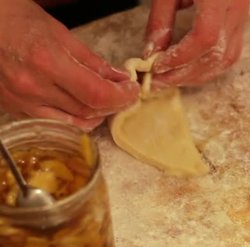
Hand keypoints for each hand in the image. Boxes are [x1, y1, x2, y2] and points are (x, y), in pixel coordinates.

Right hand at [0, 0, 139, 130]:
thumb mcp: (58, 32)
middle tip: (124, 95)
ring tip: (107, 104)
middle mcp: (33, 87)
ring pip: (70, 122)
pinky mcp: (11, 107)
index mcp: (47, 62)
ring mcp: (20, 101)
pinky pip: (50, 121)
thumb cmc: (12, 16)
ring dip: (95, 116)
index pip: (97, 94)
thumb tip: (117, 76)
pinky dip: (72, 119)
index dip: (121, 96)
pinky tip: (81, 108)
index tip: (132, 90)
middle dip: (113, 105)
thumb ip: (91, 60)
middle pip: (87, 111)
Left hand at [144, 0, 249, 86]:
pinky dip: (212, 65)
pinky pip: (232, 51)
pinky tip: (192, 67)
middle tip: (160, 80)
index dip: (181, 57)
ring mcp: (243, 15)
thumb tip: (151, 53)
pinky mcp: (242, 19)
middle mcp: (236, 7)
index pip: (205, 37)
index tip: (158, 66)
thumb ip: (161, 19)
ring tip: (174, 77)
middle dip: (187, 73)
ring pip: (228, 58)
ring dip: (200, 73)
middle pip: (218, 54)